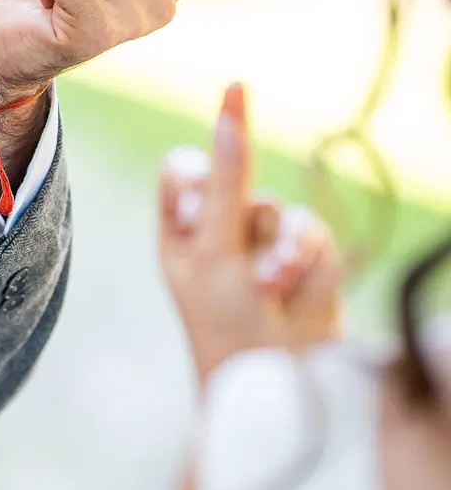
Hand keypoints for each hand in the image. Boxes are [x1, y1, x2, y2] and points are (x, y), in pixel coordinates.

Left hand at [159, 84, 343, 379]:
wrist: (278, 378)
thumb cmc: (225, 319)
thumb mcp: (214, 248)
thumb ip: (226, 181)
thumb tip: (229, 112)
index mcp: (179, 227)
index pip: (184, 168)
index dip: (196, 179)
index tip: (200, 214)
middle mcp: (220, 226)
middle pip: (233, 177)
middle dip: (237, 216)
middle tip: (230, 252)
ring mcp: (265, 237)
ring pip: (274, 203)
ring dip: (273, 247)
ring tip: (268, 287)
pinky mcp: (307, 252)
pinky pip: (310, 225)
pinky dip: (301, 256)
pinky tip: (291, 287)